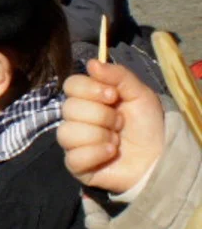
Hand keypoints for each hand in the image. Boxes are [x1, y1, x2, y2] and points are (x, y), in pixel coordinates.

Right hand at [56, 60, 165, 193]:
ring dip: (99, 136)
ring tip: (116, 141)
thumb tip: (92, 62)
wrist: (160, 157)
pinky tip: (110, 153)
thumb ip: (118, 75)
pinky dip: (96, 154)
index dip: (89, 89)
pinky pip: (73, 157)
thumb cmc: (148, 125)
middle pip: (69, 108)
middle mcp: (76, 119)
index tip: (112, 96)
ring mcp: (73, 143)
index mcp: (88, 99)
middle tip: (120, 124)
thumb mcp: (140, 94)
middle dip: (102, 116)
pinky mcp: (76, 165)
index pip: (70, 85)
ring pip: (67, 133)